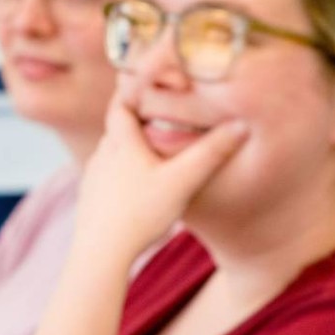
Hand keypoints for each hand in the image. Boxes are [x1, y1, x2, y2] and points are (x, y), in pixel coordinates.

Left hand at [73, 97, 247, 260]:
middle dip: (139, 117)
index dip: (135, 88)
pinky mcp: (92, 199)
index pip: (121, 102)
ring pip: (113, 151)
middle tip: (165, 113)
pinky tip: (141, 186)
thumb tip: (242, 124)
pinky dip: (125, 171)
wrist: (99, 254)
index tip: (153, 79)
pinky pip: (109, 175)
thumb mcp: (183, 180)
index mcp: (121, 142)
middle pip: (118, 125)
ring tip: (158, 150)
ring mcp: (93, 178)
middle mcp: (102, 155)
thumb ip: (212, 152)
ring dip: (132, 146)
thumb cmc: (139, 214)